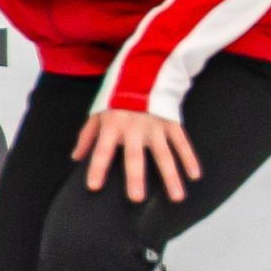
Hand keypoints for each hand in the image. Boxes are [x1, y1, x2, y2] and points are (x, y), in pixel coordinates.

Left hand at [73, 109, 203, 203]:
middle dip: (135, 177)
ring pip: (163, 154)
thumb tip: (75, 158)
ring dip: (170, 176)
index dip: (97, 167)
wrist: (143, 71)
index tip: (94, 187)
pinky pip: (182, 142)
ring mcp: (155, 126)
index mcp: (112, 126)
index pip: (102, 150)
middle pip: (134, 156)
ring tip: (176, 197)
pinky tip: (194, 175)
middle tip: (137, 199)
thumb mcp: (97, 113)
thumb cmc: (116, 98)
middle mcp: (134, 128)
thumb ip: (87, 136)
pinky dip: (189, 158)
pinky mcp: (171, 123)